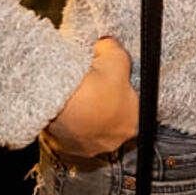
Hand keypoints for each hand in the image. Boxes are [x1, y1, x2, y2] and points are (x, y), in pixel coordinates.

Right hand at [43, 37, 137, 157]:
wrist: (60, 100)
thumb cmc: (94, 84)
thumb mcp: (115, 56)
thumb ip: (116, 50)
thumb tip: (108, 45)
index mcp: (134, 122)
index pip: (135, 107)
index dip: (123, 91)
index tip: (113, 82)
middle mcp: (115, 140)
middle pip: (112, 120)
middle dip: (105, 105)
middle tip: (95, 88)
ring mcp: (91, 148)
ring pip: (91, 129)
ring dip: (86, 116)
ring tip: (79, 97)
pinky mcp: (68, 149)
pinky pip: (71, 135)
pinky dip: (69, 124)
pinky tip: (66, 108)